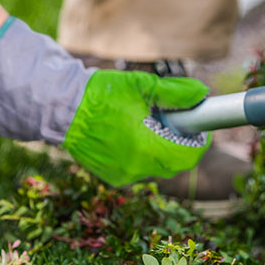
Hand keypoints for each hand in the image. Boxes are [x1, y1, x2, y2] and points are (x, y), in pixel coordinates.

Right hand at [63, 70, 209, 185]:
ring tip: (149, 125)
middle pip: (175, 164)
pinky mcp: (112, 177)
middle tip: (176, 122)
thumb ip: (176, 93)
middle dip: (182, 144)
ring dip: (162, 150)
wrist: (63, 110)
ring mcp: (124, 176)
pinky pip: (139, 170)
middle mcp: (137, 168)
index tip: (199, 126)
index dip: (200, 141)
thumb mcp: (143, 86)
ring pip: (157, 167)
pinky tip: (132, 135)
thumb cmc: (103, 94)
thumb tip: (201, 94)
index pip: (189, 155)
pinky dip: (143, 155)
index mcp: (148, 147)